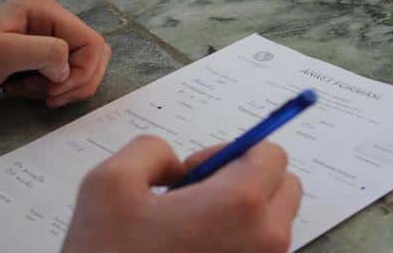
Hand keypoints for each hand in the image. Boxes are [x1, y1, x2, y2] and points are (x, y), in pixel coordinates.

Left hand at [0, 0, 110, 124]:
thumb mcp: (2, 52)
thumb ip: (46, 52)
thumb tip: (69, 69)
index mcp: (43, 9)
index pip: (91, 42)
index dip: (82, 71)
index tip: (55, 89)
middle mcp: (47, 21)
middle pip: (92, 55)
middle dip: (76, 81)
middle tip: (48, 95)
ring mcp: (42, 41)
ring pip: (80, 69)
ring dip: (61, 88)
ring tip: (29, 91)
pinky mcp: (36, 61)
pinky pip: (63, 78)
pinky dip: (50, 91)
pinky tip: (21, 91)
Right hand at [62, 136, 302, 252]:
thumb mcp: (108, 183)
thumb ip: (151, 150)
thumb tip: (177, 166)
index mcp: (239, 204)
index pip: (272, 155)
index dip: (232, 152)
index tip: (197, 171)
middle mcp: (265, 240)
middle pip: (284, 187)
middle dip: (247, 180)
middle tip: (197, 195)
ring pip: (274, 223)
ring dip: (243, 214)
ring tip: (190, 228)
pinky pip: (260, 252)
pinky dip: (238, 242)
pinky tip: (193, 250)